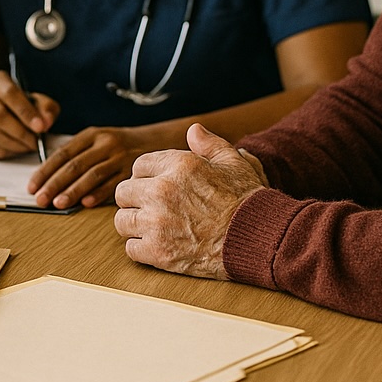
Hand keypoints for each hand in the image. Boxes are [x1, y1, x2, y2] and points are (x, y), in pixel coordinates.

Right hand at [0, 70, 59, 158]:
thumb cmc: (22, 103)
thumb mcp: (37, 100)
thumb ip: (46, 108)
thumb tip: (46, 123)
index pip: (10, 94)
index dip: (26, 112)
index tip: (40, 128)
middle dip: (22, 133)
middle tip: (36, 142)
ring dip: (16, 145)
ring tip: (29, 146)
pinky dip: (7, 152)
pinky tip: (18, 149)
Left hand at [27, 126, 152, 209]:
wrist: (156, 141)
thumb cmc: (119, 146)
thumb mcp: (97, 141)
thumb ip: (76, 155)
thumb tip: (47, 179)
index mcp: (91, 135)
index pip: (62, 154)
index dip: (45, 171)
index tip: (32, 186)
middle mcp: (105, 144)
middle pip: (75, 165)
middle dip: (54, 183)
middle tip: (40, 199)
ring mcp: (120, 157)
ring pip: (92, 175)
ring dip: (73, 191)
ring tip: (58, 203)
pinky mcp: (133, 171)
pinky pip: (113, 184)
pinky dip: (98, 194)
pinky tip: (86, 203)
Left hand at [113, 124, 265, 278]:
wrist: (259, 240)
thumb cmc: (248, 201)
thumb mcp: (234, 163)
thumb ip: (210, 145)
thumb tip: (193, 130)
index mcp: (177, 166)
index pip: (139, 166)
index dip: (147, 176)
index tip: (156, 186)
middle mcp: (161, 191)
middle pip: (123, 192)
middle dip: (135, 199)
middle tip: (151, 208)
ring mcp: (157, 223)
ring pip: (122, 221)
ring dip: (135, 225)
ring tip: (153, 228)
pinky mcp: (158, 252)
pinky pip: (131, 248)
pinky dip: (142, 249)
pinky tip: (158, 246)